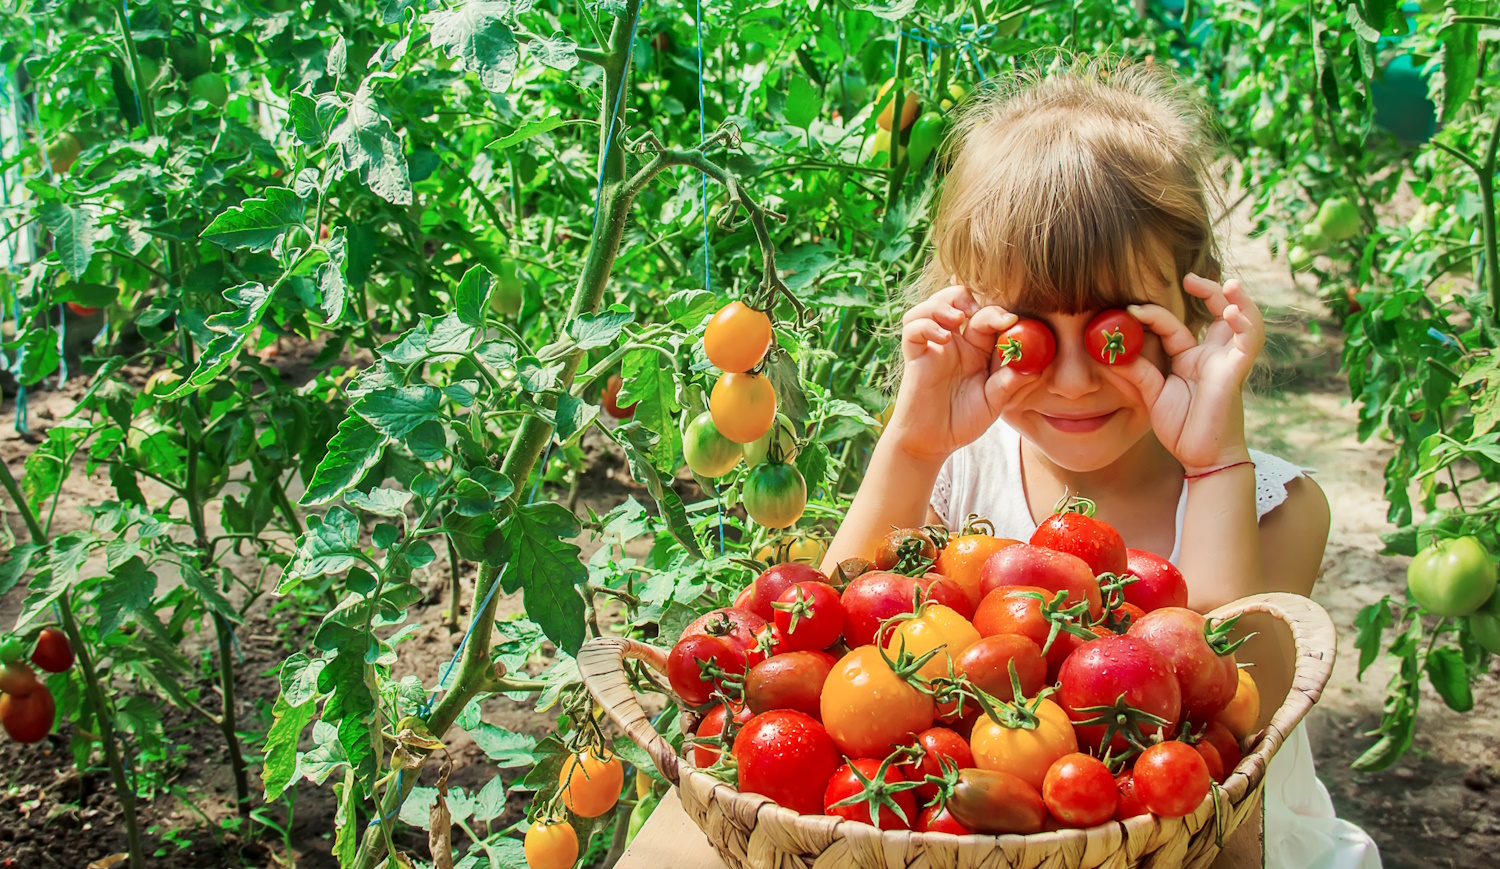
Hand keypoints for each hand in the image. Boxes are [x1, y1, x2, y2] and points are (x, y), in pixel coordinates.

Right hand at [883, 283, 1027, 462]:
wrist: (933, 443)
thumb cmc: (963, 422)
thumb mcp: (994, 403)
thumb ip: (1009, 383)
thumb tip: (1034, 366)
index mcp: (978, 349)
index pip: (987, 316)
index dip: (998, 311)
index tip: (1011, 320)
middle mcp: (955, 342)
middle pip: (956, 299)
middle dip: (968, 297)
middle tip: (978, 311)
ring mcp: (933, 347)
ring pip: (930, 306)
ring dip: (944, 303)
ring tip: (958, 318)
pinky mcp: (915, 355)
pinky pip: (912, 329)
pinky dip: (926, 324)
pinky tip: (942, 336)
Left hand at [1118, 274, 1263, 473]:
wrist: (1201, 457)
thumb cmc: (1181, 428)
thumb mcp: (1152, 394)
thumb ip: (1136, 371)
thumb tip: (1108, 352)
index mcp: (1190, 358)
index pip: (1174, 326)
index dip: (1154, 314)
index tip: (1132, 307)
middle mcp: (1212, 355)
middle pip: (1218, 311)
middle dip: (1209, 291)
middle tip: (1189, 278)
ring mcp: (1227, 361)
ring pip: (1243, 320)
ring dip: (1238, 300)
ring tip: (1227, 285)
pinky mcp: (1237, 371)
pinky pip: (1249, 342)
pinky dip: (1246, 324)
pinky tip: (1234, 312)